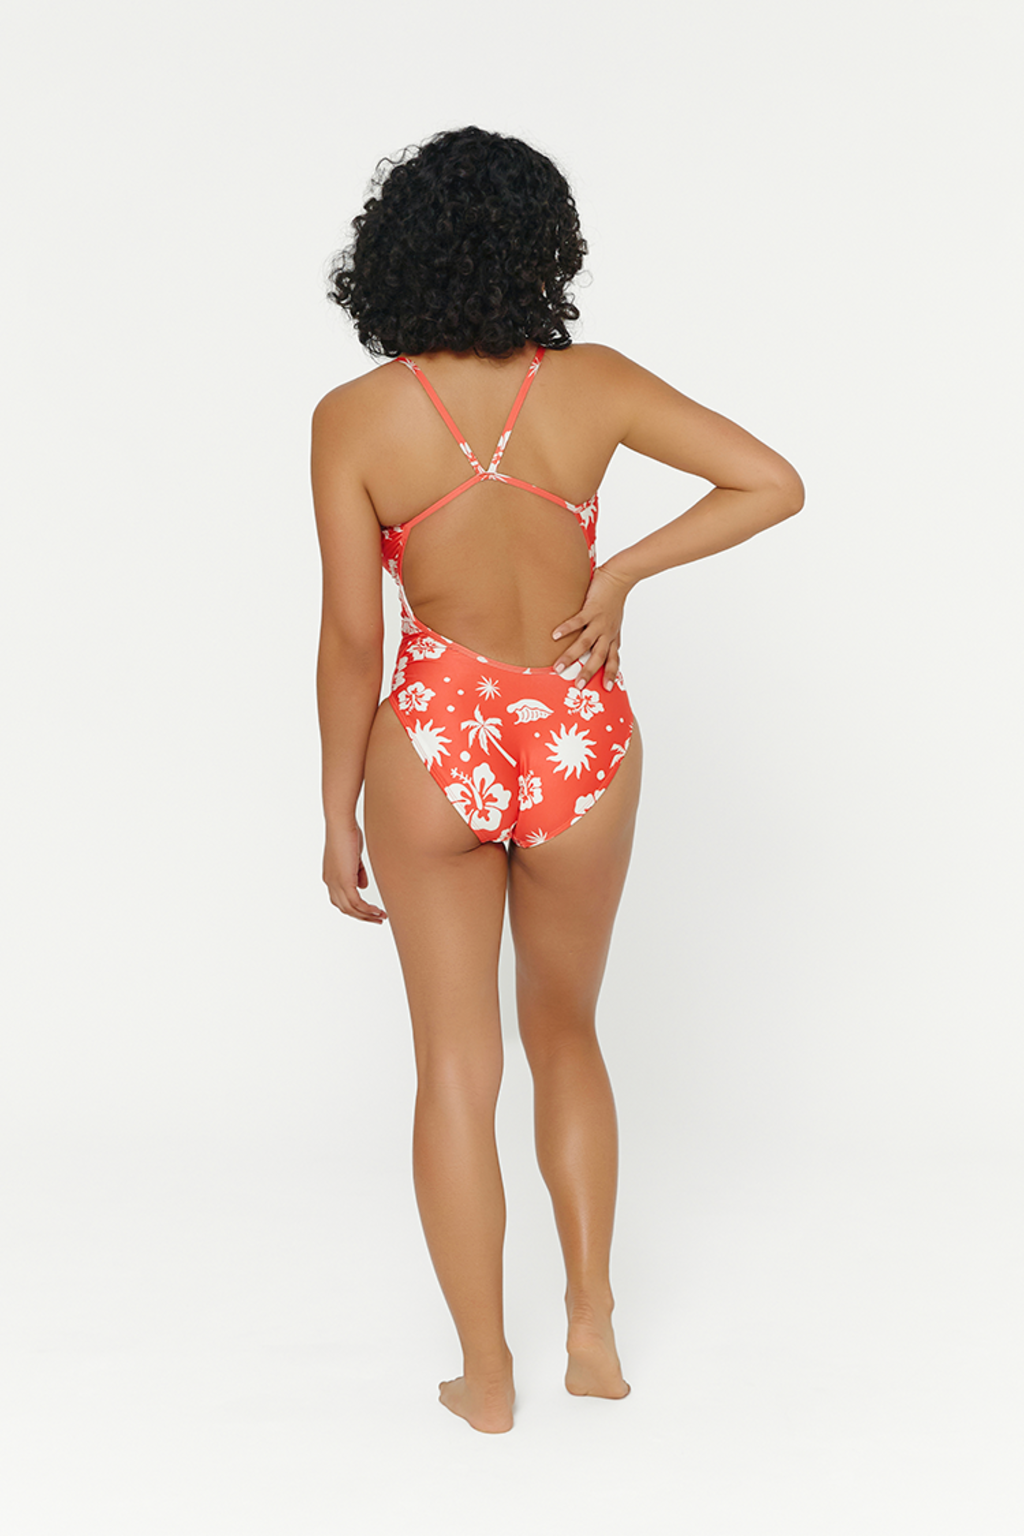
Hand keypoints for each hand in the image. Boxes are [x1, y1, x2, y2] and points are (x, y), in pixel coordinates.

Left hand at [323, 822, 387, 923]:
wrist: (341, 823)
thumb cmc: (347, 833)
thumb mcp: (354, 856)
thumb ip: (357, 872)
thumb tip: (362, 886)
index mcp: (331, 877)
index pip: (341, 899)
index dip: (355, 908)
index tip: (369, 911)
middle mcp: (330, 882)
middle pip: (345, 908)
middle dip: (362, 916)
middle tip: (378, 919)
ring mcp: (335, 883)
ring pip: (351, 909)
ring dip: (367, 915)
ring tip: (381, 917)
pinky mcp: (344, 881)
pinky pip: (356, 903)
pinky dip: (367, 910)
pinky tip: (377, 911)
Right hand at [551, 565, 631, 688]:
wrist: (619, 578)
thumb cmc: (614, 600)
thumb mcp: (615, 622)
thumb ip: (609, 635)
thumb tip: (608, 647)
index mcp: (612, 637)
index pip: (613, 660)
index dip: (612, 674)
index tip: (608, 689)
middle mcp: (606, 632)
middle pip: (598, 657)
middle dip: (588, 672)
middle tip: (578, 687)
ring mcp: (599, 621)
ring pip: (585, 643)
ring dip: (571, 656)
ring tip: (558, 667)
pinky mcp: (591, 609)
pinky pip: (578, 621)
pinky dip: (566, 628)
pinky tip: (554, 635)